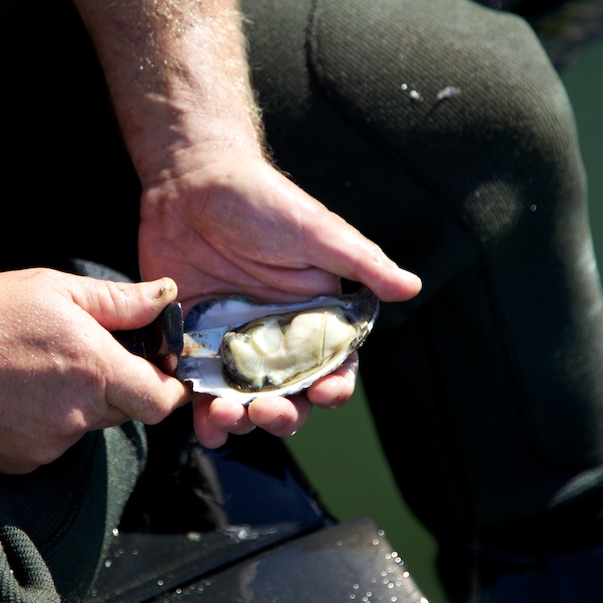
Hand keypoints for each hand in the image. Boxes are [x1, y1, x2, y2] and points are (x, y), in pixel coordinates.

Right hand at [0, 269, 189, 472]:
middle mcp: (77, 415)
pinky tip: (15, 395)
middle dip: (119, 386)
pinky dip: (46, 422)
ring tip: (37, 371)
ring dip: (79, 403)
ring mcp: (48, 445)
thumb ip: (121, 301)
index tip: (160, 370)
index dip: (169, 387)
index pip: (162, 400)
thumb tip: (167, 297)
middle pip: (126, 410)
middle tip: (85, 356)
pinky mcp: (22, 462)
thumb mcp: (56, 289)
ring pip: (87, 425)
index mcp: (94, 369)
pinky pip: (53, 443)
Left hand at [138, 146, 420, 446]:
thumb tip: (412, 287)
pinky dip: (197, 410)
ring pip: (241, 400)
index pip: (332, 367)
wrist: (193, 181)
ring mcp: (231, 343)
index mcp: (313, 316)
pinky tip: (198, 419)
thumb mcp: (317, 231)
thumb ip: (362, 263)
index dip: (333, 388)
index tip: (325, 393)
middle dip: (282, 414)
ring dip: (238, 421)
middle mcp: (275, 338)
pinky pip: (196, 386)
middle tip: (267, 410)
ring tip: (224, 418)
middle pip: (287, 396)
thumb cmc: (263, 201)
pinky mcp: (191, 341)